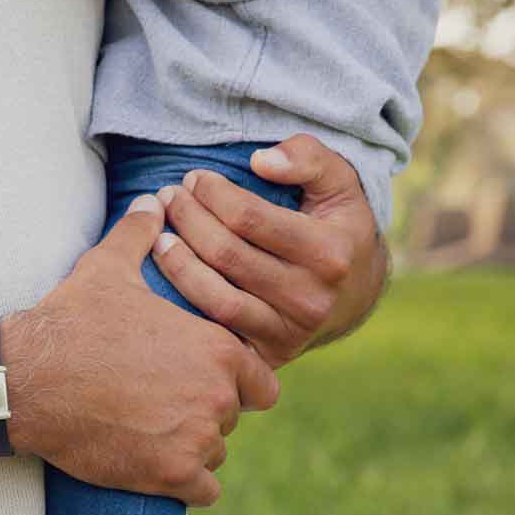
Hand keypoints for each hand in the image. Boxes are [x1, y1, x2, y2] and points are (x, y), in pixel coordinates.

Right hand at [0, 195, 279, 507]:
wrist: (27, 380)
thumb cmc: (71, 321)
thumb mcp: (107, 268)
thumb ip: (140, 234)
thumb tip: (151, 200)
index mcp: (217, 348)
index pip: (262, 381)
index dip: (236, 381)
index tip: (202, 379)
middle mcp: (217, 396)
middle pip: (233, 416)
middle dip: (206, 411)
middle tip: (165, 402)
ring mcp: (196, 439)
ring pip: (215, 452)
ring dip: (192, 446)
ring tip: (152, 430)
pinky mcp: (170, 476)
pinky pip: (203, 490)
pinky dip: (184, 483)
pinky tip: (155, 464)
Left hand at [152, 135, 388, 367]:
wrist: (355, 295)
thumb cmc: (337, 226)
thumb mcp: (339, 183)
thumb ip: (308, 158)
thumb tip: (261, 160)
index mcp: (329, 253)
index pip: (249, 217)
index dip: (211, 193)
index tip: (193, 178)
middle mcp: (310, 298)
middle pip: (226, 255)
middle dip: (187, 220)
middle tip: (168, 198)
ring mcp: (288, 332)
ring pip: (216, 298)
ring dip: (176, 263)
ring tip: (159, 235)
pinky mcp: (268, 355)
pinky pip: (215, 330)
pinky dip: (185, 304)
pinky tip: (166, 277)